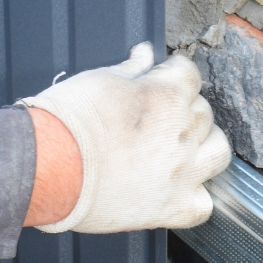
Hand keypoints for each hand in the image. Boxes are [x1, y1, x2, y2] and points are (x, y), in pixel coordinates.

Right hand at [20, 42, 231, 232]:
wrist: (43, 166)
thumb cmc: (65, 122)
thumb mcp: (98, 81)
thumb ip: (131, 69)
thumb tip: (145, 54)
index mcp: (166, 95)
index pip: (189, 73)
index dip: (172, 75)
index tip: (159, 82)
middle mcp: (181, 133)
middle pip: (204, 112)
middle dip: (184, 111)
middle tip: (157, 120)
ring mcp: (181, 172)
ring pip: (219, 152)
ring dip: (205, 146)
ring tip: (180, 150)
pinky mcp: (172, 208)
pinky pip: (204, 205)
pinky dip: (194, 197)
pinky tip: (175, 190)